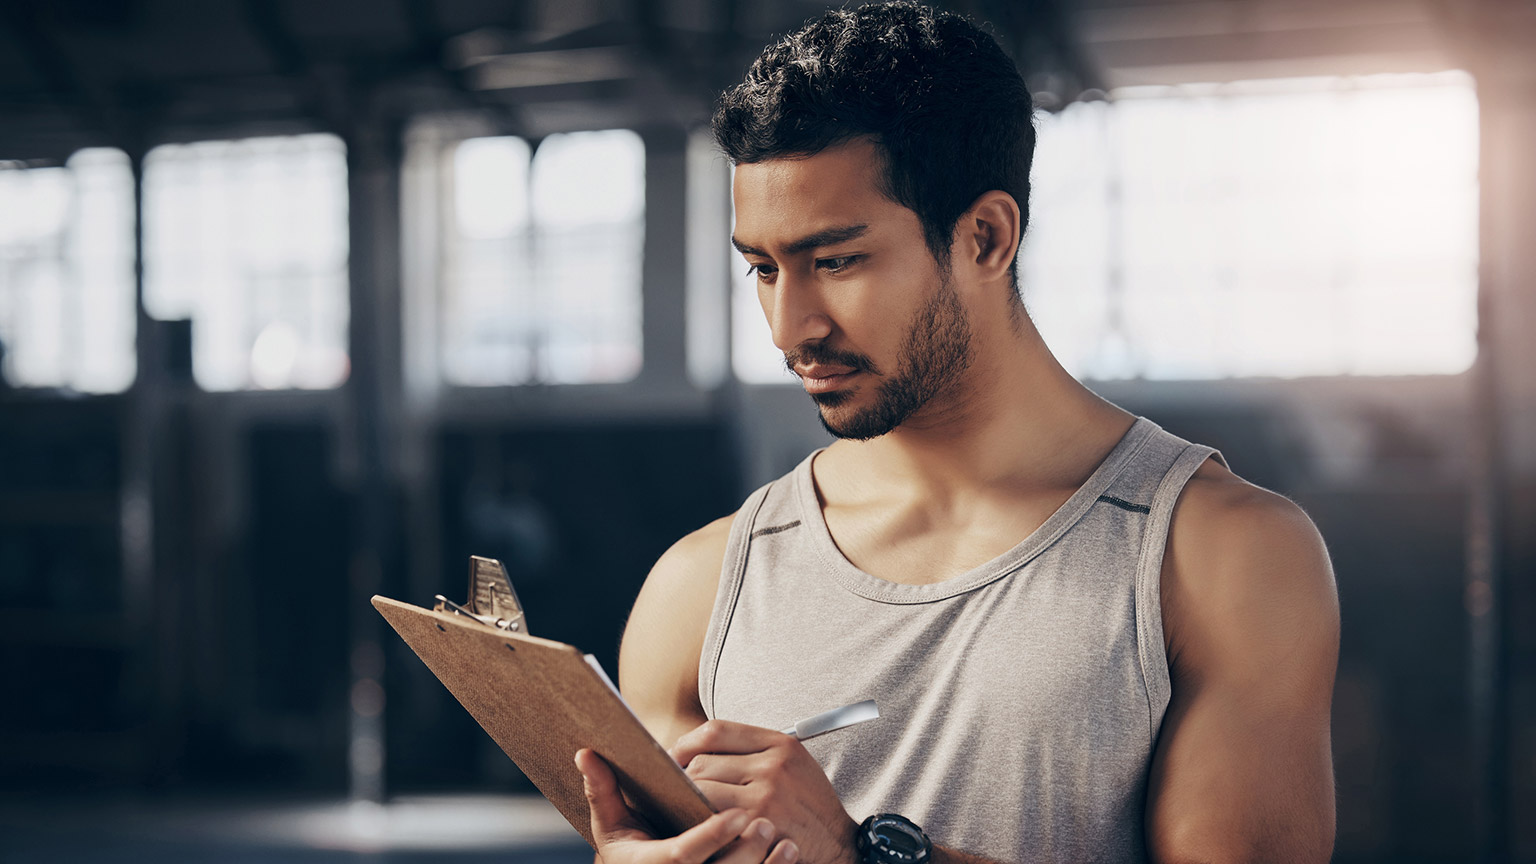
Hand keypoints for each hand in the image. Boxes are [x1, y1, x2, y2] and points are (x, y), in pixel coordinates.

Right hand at [576, 748, 799, 863]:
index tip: (739, 815)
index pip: (683, 856)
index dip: (711, 837)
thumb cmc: (634, 854)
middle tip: (763, 822)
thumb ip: (603, 793)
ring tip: (782, 838)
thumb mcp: (613, 829)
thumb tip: (586, 752)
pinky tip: (790, 851)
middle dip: (744, 852)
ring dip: (764, 863)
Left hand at [670, 720, 858, 863]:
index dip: (686, 743)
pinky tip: (701, 825)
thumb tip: (695, 746)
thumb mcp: (792, 762)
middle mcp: (772, 767)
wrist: (838, 842)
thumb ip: (752, 749)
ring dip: (688, 801)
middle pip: (702, 763)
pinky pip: (711, 820)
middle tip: (675, 788)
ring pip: (701, 791)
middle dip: (683, 777)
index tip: (674, 755)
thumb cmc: (809, 802)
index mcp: (780, 744)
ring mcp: (765, 798)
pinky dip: (700, 822)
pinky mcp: (758, 828)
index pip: (715, 731)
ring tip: (686, 807)